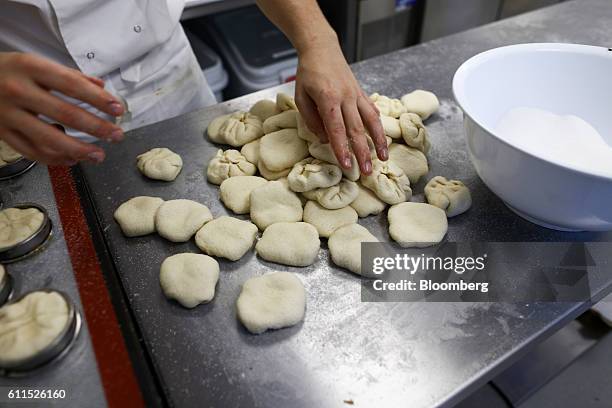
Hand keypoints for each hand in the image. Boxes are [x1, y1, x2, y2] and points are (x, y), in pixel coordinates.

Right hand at [0, 52, 124, 164]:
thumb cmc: (8, 71)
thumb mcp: (35, 64)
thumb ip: (69, 76)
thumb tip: (101, 87)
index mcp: (30, 67)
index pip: (71, 85)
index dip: (98, 99)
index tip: (117, 109)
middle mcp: (18, 91)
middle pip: (65, 114)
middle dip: (97, 127)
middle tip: (116, 135)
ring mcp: (8, 114)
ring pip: (49, 139)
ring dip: (79, 150)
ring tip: (99, 155)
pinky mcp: (2, 133)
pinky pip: (32, 152)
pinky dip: (55, 159)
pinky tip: (73, 159)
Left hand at [294, 36, 387, 174]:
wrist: (321, 48)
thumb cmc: (308, 74)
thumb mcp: (301, 97)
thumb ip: (311, 120)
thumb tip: (324, 140)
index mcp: (328, 99)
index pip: (337, 130)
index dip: (343, 150)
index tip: (347, 167)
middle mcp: (346, 98)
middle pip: (357, 130)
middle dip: (363, 153)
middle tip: (366, 172)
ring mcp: (356, 95)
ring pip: (371, 121)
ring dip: (379, 142)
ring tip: (383, 159)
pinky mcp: (361, 93)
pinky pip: (372, 111)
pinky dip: (379, 126)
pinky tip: (383, 140)